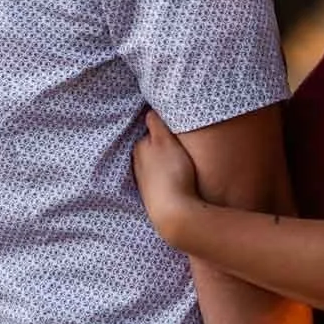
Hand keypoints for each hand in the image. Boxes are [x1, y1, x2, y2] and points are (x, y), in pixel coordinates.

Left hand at [132, 109, 200, 246]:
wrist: (175, 213)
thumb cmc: (172, 174)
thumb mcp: (164, 141)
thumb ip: (156, 123)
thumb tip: (150, 110)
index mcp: (140, 148)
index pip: (152, 130)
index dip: (166, 128)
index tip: (178, 128)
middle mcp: (138, 165)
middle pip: (154, 148)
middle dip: (165, 145)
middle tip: (184, 145)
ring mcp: (146, 183)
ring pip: (158, 165)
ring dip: (168, 162)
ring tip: (185, 163)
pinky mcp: (156, 197)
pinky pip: (163, 180)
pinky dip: (170, 177)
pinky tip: (181, 180)